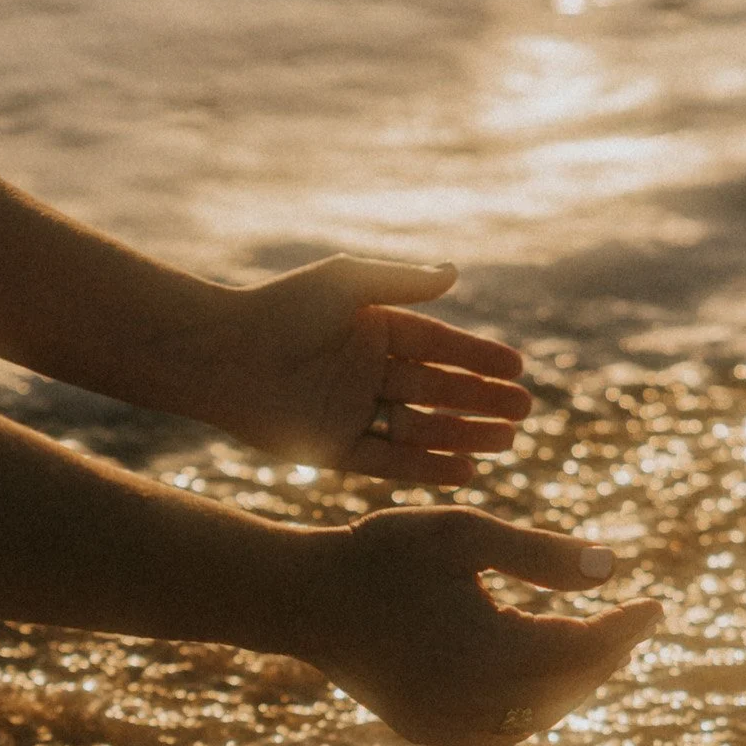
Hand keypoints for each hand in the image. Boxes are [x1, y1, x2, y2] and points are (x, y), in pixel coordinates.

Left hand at [171, 254, 531, 482]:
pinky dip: (427, 467)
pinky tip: (466, 471)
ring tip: (506, 442)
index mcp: (372, 330)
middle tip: (524, 411)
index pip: (438, 346)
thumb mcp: (346, 284)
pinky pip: (390, 462)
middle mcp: (367, 373)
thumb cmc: (281, 309)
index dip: (478, 358)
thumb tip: (455, 274)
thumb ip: (402, 283)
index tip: (518, 368)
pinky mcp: (335, 450)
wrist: (221, 354)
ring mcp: (353, 413)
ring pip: (421, 429)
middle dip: (481, 401)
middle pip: (437, 390)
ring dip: (464, 436)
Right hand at [304, 508, 662, 745]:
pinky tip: (539, 676)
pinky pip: (499, 731)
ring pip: (536, 718)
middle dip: (602, 656)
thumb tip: (615, 569)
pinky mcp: (427, 732)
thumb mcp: (466, 534)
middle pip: (565, 691)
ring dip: (568, 683)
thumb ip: (542, 555)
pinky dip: (527, 705)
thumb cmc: (383, 553)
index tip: (658, 604)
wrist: (302, 596)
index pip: (582, 653)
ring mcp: (446, 727)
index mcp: (488, 656)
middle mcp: (471, 706)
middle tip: (632, 622)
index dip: (625, 630)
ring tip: (594, 643)